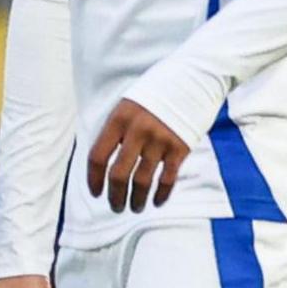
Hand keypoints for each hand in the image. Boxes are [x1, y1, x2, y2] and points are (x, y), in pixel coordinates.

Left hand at [86, 99, 188, 213]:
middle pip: (119, 174)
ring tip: (134, 208)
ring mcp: (160, 140)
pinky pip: (167, 179)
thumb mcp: (127, 105)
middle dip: (115, 196)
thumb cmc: (155, 94)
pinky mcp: (180, 147)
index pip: (98, 156)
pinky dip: (160, 195)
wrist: (192, 79)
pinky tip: (156, 202)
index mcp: (118, 119)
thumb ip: (116, 130)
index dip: (93, 179)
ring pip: (143, 181)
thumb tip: (104, 162)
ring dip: (137, 200)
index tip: (95, 193)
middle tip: (115, 206)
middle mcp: (137, 131)